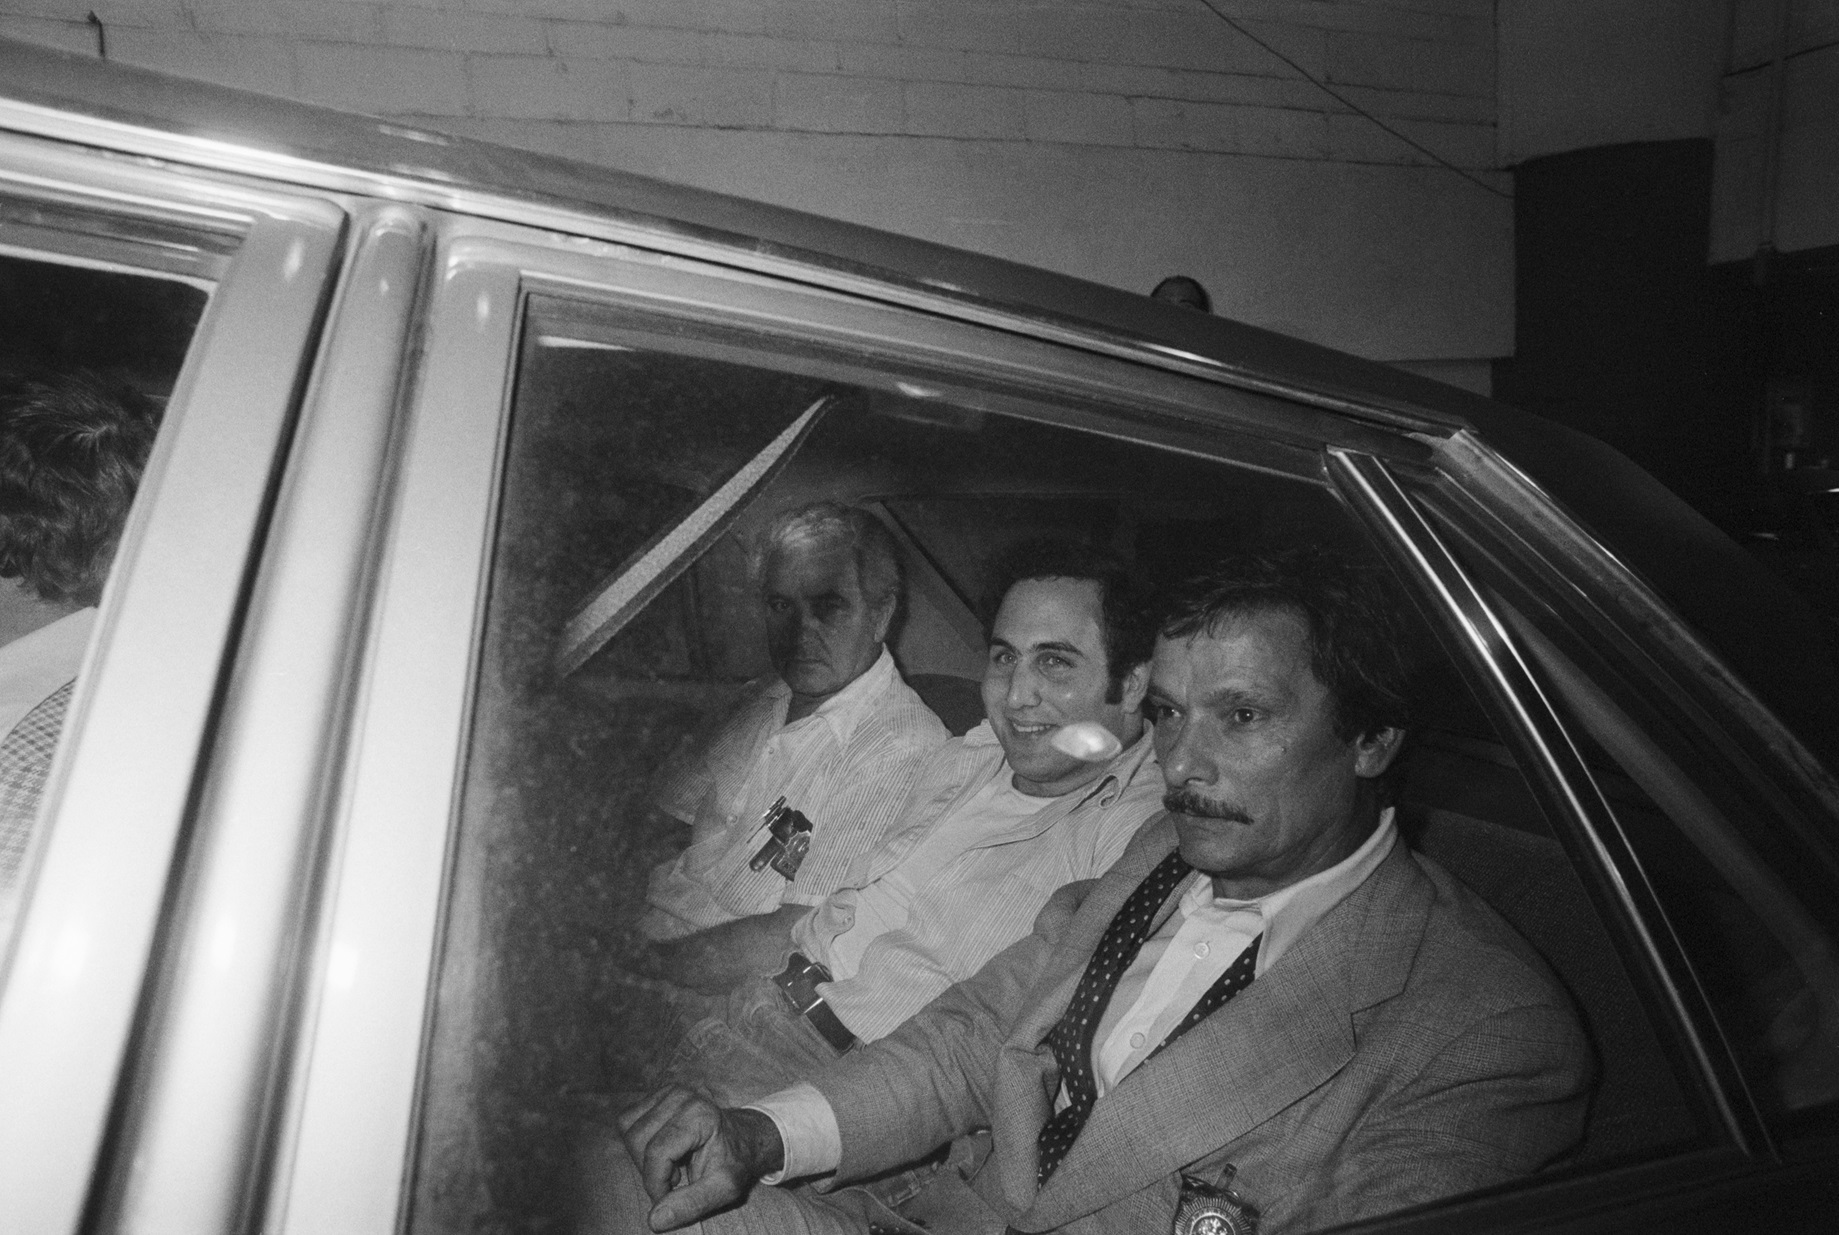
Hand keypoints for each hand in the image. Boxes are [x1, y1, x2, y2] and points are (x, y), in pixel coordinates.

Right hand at [618, 1086, 784, 1231]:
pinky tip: (664, 1149)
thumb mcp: (724, 1189)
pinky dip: (639, 1141)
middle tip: (675, 1177)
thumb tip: (654, 1220)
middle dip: (650, 1168)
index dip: (656, 1183)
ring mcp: (668, 1091)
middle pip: (637, 1140)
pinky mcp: (658, 1094)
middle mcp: (682, 1096)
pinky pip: (629, 1120)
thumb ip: (691, 1204)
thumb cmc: (734, 1163)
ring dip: (642, 1155)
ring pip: (629, 1129)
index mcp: (700, 1115)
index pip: (657, 1153)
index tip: (669, 1197)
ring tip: (671, 1163)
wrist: (744, 1139)